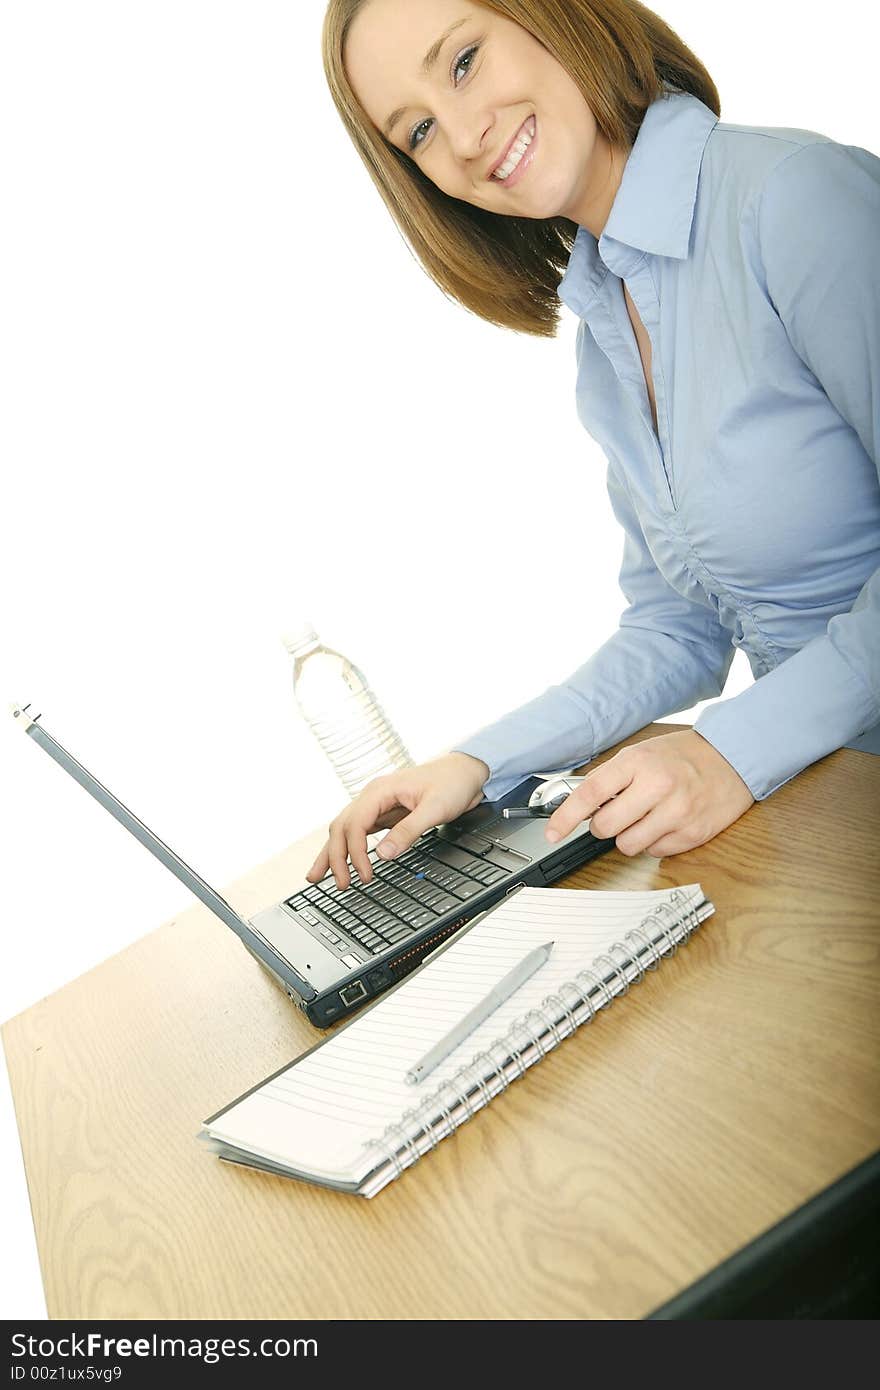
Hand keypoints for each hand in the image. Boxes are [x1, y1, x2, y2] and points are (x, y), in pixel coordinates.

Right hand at [306, 752, 489, 889]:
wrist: (465, 770)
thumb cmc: (452, 783)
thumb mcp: (435, 808)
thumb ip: (409, 831)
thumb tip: (383, 854)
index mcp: (381, 790)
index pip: (355, 823)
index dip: (356, 852)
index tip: (364, 875)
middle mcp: (372, 795)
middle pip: (341, 827)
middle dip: (335, 857)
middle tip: (340, 884)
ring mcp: (376, 804)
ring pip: (344, 829)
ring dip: (332, 853)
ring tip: (317, 877)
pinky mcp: (384, 812)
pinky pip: (358, 831)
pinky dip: (347, 847)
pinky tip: (341, 860)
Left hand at [544, 730, 753, 857]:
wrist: (733, 758)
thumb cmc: (683, 756)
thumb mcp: (642, 753)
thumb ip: (611, 777)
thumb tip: (580, 805)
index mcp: (638, 762)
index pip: (590, 795)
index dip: (565, 817)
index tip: (552, 832)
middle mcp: (657, 786)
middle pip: (606, 826)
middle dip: (603, 826)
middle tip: (615, 815)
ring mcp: (677, 812)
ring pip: (628, 845)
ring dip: (628, 837)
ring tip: (644, 818)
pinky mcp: (693, 834)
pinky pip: (654, 852)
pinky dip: (652, 842)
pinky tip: (664, 823)